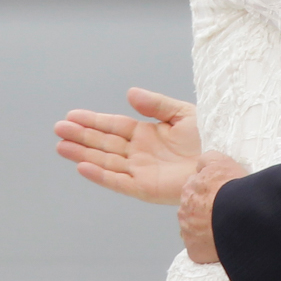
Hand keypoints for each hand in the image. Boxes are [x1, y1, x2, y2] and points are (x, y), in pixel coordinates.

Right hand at [54, 88, 200, 204]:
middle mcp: (140, 152)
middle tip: (59, 128)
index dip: (94, 120)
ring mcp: (140, 170)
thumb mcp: (184, 114)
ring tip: (61, 145)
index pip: (115, 126)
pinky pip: (117, 181)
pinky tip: (82, 165)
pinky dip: (100, 174)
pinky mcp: (144, 187)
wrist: (222, 163)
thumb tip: (129, 93)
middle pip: (105, 142)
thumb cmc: (211, 139)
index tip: (72, 115)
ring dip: (83, 153)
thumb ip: (156, 105)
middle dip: (82, 135)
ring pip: (105, 160)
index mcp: (149, 134)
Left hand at [179, 151, 248, 263]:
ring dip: (205, 228)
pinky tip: (222, 240)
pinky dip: (209, 246)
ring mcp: (187, 232)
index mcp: (189, 189)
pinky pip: (199, 248)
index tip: (220, 194)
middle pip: (193, 209)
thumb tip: (200, 164)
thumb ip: (207, 160)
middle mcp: (183, 210)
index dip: (209, 191)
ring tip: (226, 227)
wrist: (239, 215)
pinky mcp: (194, 250)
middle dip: (204, 210)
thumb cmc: (233, 188)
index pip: (195, 188)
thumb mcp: (221, 162)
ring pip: (194, 229)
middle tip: (224, 210)